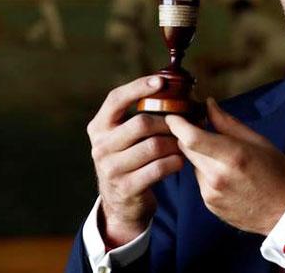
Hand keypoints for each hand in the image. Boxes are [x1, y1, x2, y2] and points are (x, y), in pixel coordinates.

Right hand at [87, 76, 184, 247]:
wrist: (120, 204)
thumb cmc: (130, 160)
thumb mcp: (124, 138)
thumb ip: (139, 117)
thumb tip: (172, 91)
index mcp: (99, 127)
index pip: (116, 99)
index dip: (138, 87)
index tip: (161, 81)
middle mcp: (100, 146)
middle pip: (141, 123)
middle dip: (168, 122)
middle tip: (185, 124)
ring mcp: (110, 169)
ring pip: (154, 146)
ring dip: (175, 143)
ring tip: (184, 144)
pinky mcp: (126, 187)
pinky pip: (159, 168)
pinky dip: (175, 162)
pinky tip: (180, 161)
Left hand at [166, 99, 284, 235]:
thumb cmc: (279, 175)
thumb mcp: (259, 142)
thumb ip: (228, 123)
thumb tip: (208, 105)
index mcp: (232, 156)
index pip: (191, 137)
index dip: (177, 124)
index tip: (174, 116)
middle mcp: (217, 176)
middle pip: (187, 148)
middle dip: (191, 137)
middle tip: (205, 131)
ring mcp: (211, 193)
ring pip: (194, 164)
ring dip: (202, 157)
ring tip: (228, 160)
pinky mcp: (209, 204)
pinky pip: (200, 181)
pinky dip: (208, 174)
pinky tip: (229, 177)